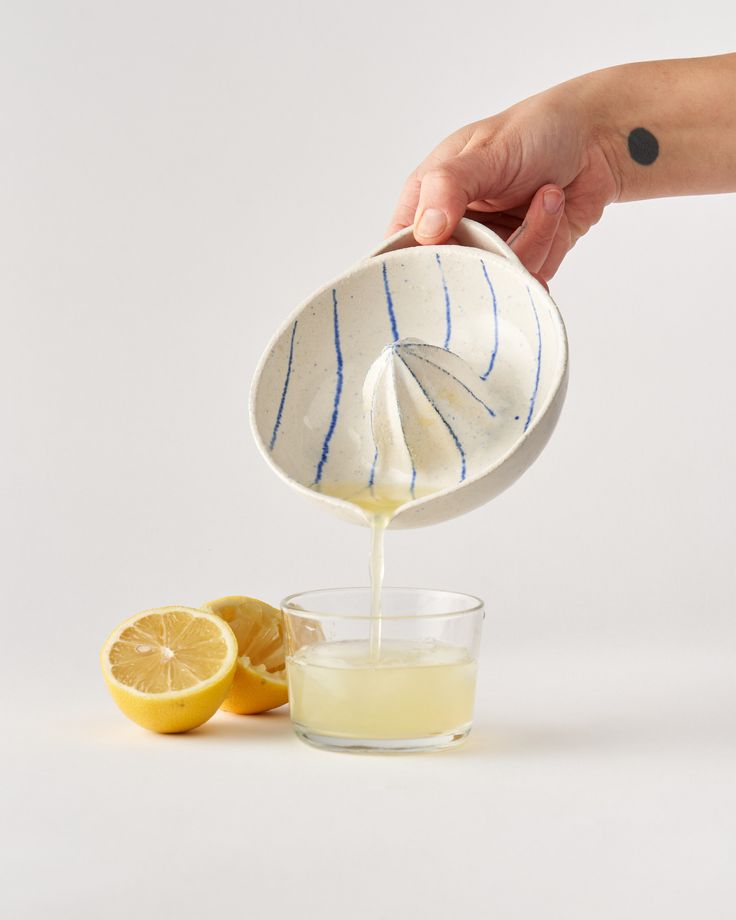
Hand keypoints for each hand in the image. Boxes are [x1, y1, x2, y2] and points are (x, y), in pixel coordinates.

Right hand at [387, 80, 620, 281]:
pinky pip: (523, 282)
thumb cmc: (537, 131)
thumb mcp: (487, 152)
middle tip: (506, 226)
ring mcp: (487, 250)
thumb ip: (449, 186)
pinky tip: (555, 212)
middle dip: (483, 256)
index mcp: (427, 198)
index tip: (443, 258)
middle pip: (448, 275)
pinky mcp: (521, 264)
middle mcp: (453, 229)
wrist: (599, 141)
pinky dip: (545, 252)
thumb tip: (425, 230)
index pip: (401, 248)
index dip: (414, 264)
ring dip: (529, 240)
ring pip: (491, 281)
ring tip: (546, 195)